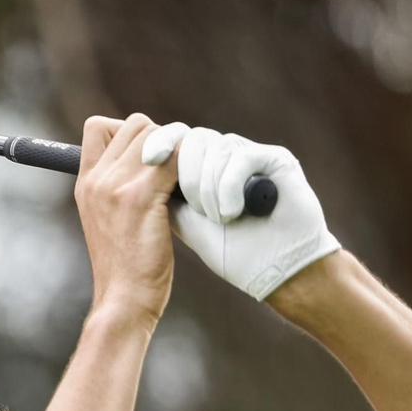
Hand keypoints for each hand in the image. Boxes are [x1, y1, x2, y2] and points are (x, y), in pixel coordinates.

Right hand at [74, 113, 181, 324]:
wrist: (124, 301)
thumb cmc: (126, 266)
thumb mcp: (110, 220)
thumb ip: (122, 188)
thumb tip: (158, 159)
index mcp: (85, 183)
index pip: (98, 126)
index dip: (129, 133)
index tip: (149, 158)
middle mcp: (95, 180)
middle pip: (136, 124)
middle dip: (164, 138)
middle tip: (178, 171)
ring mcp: (114, 187)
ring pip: (158, 135)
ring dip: (181, 150)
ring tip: (187, 181)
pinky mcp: (139, 198)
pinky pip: (174, 158)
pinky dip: (191, 167)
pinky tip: (196, 192)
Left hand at [140, 125, 339, 300]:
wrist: (275, 273)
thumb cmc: (233, 253)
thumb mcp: (186, 223)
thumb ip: (163, 195)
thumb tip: (135, 170)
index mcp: (204, 167)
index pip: (175, 137)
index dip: (159, 141)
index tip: (148, 160)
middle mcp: (227, 156)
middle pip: (192, 138)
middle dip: (186, 176)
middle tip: (198, 212)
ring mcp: (252, 155)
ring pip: (215, 147)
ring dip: (209, 188)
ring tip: (221, 218)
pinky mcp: (277, 160)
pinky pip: (240, 157)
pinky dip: (230, 187)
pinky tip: (233, 213)